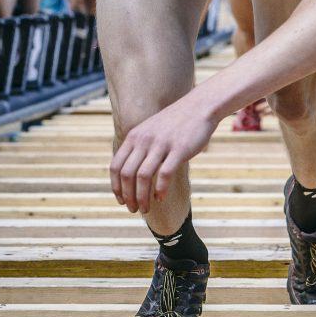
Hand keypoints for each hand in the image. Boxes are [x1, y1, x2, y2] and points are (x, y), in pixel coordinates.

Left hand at [110, 96, 217, 214]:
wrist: (199, 106)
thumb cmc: (175, 122)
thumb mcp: (150, 129)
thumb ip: (139, 146)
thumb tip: (131, 172)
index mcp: (135, 136)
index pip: (116, 166)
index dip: (116, 187)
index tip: (121, 200)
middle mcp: (144, 140)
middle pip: (127, 175)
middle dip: (128, 196)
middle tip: (134, 209)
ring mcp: (161, 144)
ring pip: (143, 177)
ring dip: (142, 198)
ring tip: (146, 209)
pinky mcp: (179, 149)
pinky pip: (164, 174)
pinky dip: (160, 190)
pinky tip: (161, 198)